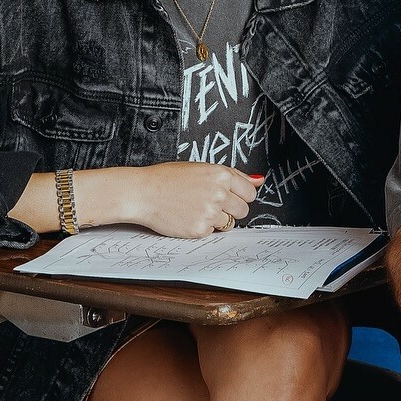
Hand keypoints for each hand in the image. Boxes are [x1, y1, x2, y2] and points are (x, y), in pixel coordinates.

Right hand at [132, 162, 259, 236]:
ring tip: (196, 209)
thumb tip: (259, 180)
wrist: (142, 193)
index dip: (239, 195)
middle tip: (210, 203)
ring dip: (217, 220)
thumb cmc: (166, 179)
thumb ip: (233, 175)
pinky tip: (188, 217)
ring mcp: (210, 212)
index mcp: (221, 175)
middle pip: (243, 210)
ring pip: (229, 223)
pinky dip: (202, 228)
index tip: (229, 196)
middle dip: (231, 209)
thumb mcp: (200, 168)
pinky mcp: (200, 229)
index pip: (249, 192)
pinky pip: (212, 233)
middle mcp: (218, 193)